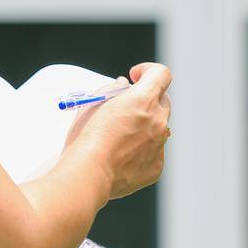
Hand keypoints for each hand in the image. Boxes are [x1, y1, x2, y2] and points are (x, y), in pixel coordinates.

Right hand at [65, 62, 172, 200]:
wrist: (87, 175)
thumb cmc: (85, 140)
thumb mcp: (92, 105)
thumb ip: (111, 90)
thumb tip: (123, 86)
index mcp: (142, 100)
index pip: (161, 74)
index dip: (148, 71)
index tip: (136, 78)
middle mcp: (157, 121)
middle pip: (162, 101)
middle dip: (147, 101)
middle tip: (126, 108)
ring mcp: (159, 145)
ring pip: (158, 129)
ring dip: (144, 127)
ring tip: (119, 138)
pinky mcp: (157, 166)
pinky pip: (154, 152)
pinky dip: (142, 151)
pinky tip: (121, 157)